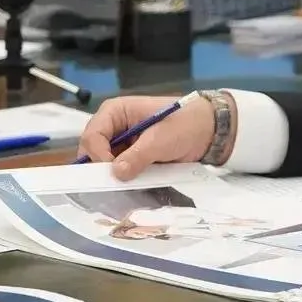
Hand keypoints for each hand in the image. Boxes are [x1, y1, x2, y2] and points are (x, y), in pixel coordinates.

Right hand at [78, 95, 218, 180]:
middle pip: (92, 151)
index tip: (112, 171)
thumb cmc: (186, 124)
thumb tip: (116, 173)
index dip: (98, 155)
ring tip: (122, 189)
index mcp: (115, 112)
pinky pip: (118, 171)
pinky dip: (122, 180)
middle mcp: (113, 127)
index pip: (92, 135)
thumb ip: (138, 155)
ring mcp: (121, 143)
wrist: (209, 131)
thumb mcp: (162, 139)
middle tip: (114, 184)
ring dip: (112, 177)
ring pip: (103, 164)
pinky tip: (130, 189)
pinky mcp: (130, 158)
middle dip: (101, 168)